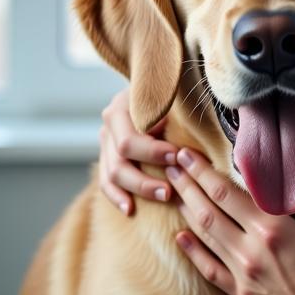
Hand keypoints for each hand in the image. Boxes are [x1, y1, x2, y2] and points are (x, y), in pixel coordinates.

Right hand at [99, 87, 179, 214]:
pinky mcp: (107, 155)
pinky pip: (106, 182)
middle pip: (119, 159)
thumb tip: (189, 136)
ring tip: (164, 196)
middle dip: (145, 177)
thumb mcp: (172, 94)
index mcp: (123, 105)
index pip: (130, 138)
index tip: (176, 157)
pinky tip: (130, 210)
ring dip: (137, 189)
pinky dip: (117, 196)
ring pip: (112, 174)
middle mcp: (110, 122)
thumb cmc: (173, 91)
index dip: (152, 151)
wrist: (159, 84)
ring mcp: (106, 140)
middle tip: (170, 189)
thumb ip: (176, 111)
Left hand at [166, 150, 294, 294]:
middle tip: (170, 162)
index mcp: (275, 229)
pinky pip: (210, 270)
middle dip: (188, 183)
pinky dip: (193, 252)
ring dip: (186, 210)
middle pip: (209, 209)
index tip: (187, 154)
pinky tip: (180, 237)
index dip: (203, 171)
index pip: (228, 192)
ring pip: (205, 235)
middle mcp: (251, 249)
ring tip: (171, 190)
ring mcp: (243, 274)